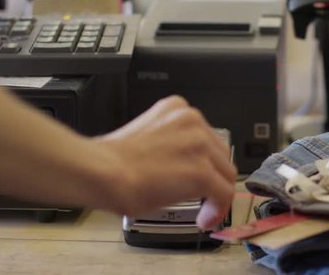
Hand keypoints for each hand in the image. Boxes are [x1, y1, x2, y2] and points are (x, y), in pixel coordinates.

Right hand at [96, 96, 236, 229]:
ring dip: (216, 196)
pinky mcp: (201, 171)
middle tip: (202, 198)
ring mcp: (199, 145)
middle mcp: (192, 121)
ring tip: (202, 212)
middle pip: (220, 155)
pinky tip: (203, 219)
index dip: (205, 162)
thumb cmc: (110, 161)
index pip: (206, 137)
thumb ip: (169, 143)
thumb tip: (180, 167)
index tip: (200, 178)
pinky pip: (224, 195)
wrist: (102, 172)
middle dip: (213, 178)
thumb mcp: (146, 136)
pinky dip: (217, 211)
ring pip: (226, 174)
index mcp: (176, 109)